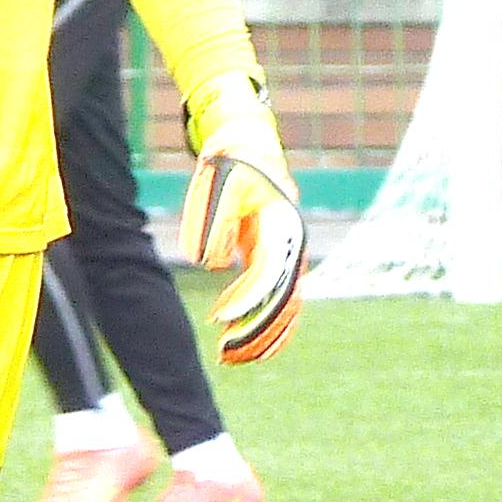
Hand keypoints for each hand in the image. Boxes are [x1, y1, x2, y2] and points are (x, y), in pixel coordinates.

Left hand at [176, 75, 304, 364]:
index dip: (247, 301)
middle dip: (256, 332)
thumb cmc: (232, 163)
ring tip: (229, 357)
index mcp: (282, 229)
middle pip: (282, 302)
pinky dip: (266, 327)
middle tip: (225, 353)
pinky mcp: (275, 261)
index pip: (269, 276)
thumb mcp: (219, 184)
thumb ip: (215, 223)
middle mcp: (290, 247)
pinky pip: (278, 303)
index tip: (221, 318)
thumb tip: (210, 264)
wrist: (249, 144)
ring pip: (284, 309)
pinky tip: (245, 347)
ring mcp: (286, 256)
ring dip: (261, 336)